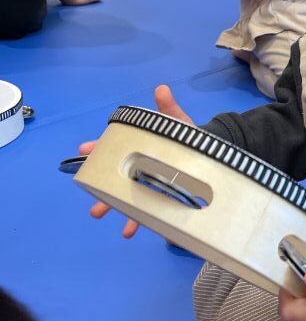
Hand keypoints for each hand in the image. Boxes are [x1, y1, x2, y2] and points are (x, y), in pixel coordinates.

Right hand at [80, 85, 194, 238]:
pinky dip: (136, 222)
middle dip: (98, 183)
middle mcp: (139, 168)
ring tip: (98, 213)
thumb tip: (162, 89)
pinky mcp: (157, 200)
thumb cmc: (186, 139)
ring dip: (110, 206)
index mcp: (140, 148)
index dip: (97, 148)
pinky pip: (144, 212)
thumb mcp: (177, 124)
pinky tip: (129, 232)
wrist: (207, 158)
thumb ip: (168, 109)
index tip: (84, 150)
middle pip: (113, 175)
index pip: (114, 146)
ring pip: (124, 196)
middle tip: (86, 185)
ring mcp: (146, 186)